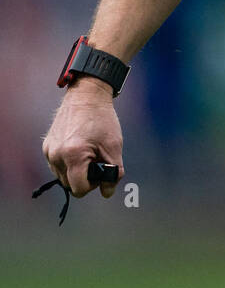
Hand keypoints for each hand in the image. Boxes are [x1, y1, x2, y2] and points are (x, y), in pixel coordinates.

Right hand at [42, 80, 124, 197]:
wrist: (87, 95)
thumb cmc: (102, 120)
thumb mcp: (114, 146)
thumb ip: (113, 173)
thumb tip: (107, 192)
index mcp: (73, 155)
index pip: (79, 189)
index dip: (93, 185)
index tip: (101, 170)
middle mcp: (56, 155)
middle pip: (69, 185)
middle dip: (84, 178)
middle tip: (96, 159)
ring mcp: (49, 150)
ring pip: (62, 177)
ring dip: (75, 172)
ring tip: (88, 153)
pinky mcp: (46, 146)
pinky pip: (56, 166)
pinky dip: (68, 163)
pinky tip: (78, 149)